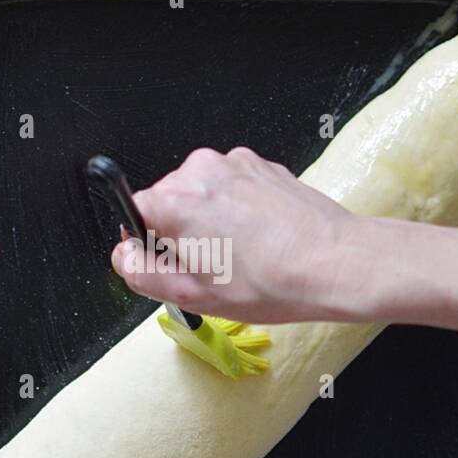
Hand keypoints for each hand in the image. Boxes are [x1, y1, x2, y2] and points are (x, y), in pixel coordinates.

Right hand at [110, 147, 364, 323]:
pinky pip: (231, 186)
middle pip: (168, 201)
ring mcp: (232, 163)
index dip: (149, 244)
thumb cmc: (270, 282)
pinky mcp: (259, 164)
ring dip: (213, 221)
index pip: (133, 213)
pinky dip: (238, 209)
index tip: (175, 264)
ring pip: (202, 194)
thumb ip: (140, 272)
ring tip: (244, 253)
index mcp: (173, 201)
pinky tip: (261, 237)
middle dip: (182, 232)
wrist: (334, 262)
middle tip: (214, 266)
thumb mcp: (191, 294)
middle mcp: (198, 171)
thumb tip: (123, 254)